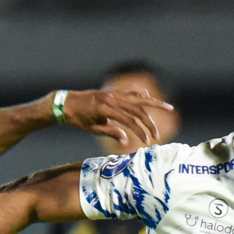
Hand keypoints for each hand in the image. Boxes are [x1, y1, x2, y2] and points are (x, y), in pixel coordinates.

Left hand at [58, 88, 173, 148]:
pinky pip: (130, 91)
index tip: (147, 141)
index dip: (140, 131)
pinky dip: (140, 94)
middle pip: (138, 109)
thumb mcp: (92, 129)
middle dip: (149, 123)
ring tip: (168, 107)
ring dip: (154, 104)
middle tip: (156, 135)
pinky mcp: (112, 92)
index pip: (130, 121)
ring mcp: (113, 93)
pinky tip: (148, 98)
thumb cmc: (77, 119)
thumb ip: (111, 133)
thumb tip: (127, 143)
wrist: (65, 103)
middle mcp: (112, 99)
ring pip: (138, 98)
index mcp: (107, 109)